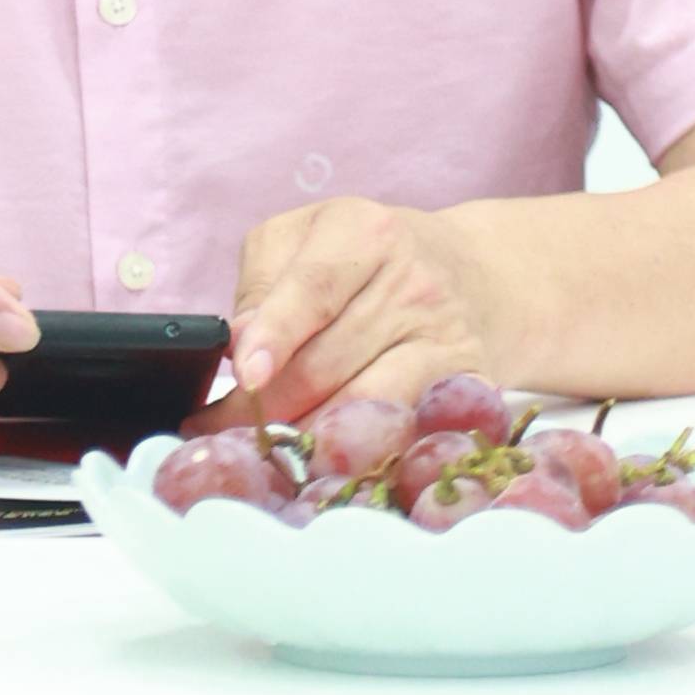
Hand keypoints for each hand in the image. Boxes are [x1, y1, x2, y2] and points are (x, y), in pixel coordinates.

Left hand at [186, 195, 490, 432]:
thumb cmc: (367, 257)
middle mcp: (412, 283)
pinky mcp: (468, 387)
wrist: (473, 272)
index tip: (245, 374)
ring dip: (305, 439)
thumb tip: (239, 346)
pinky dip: (358, 453)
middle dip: (267, 406)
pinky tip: (324, 462)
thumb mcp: (309, 237)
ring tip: (265, 452)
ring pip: (362, 407)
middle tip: (221, 430)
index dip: (276, 334)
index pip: (314, 288)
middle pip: (327, 362)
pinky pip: (402, 431)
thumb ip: (264, 282)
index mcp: (365, 231)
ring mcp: (445, 338)